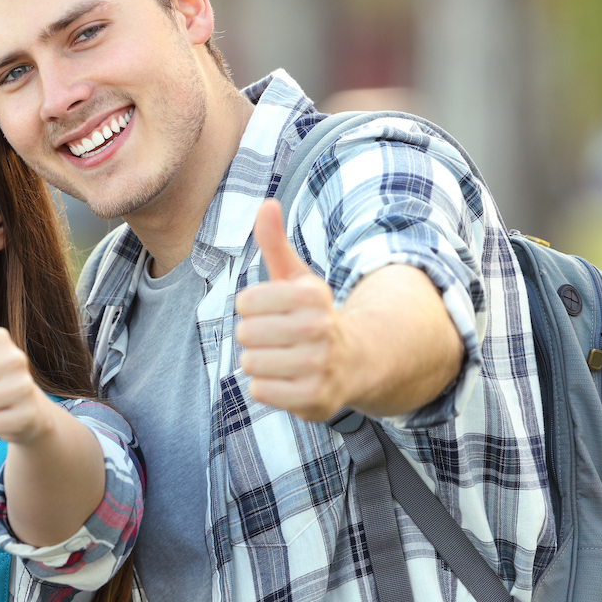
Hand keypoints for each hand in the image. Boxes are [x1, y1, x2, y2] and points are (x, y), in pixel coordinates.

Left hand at [235, 199, 353, 421]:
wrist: (356, 361)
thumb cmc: (312, 316)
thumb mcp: (296, 277)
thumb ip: (275, 242)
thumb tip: (266, 203)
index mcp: (312, 294)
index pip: (245, 301)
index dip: (252, 309)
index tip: (274, 312)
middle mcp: (320, 328)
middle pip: (246, 333)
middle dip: (255, 337)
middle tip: (280, 339)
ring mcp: (319, 365)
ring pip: (250, 362)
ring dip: (260, 363)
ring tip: (285, 359)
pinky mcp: (316, 398)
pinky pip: (260, 391)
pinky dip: (267, 388)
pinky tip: (289, 380)